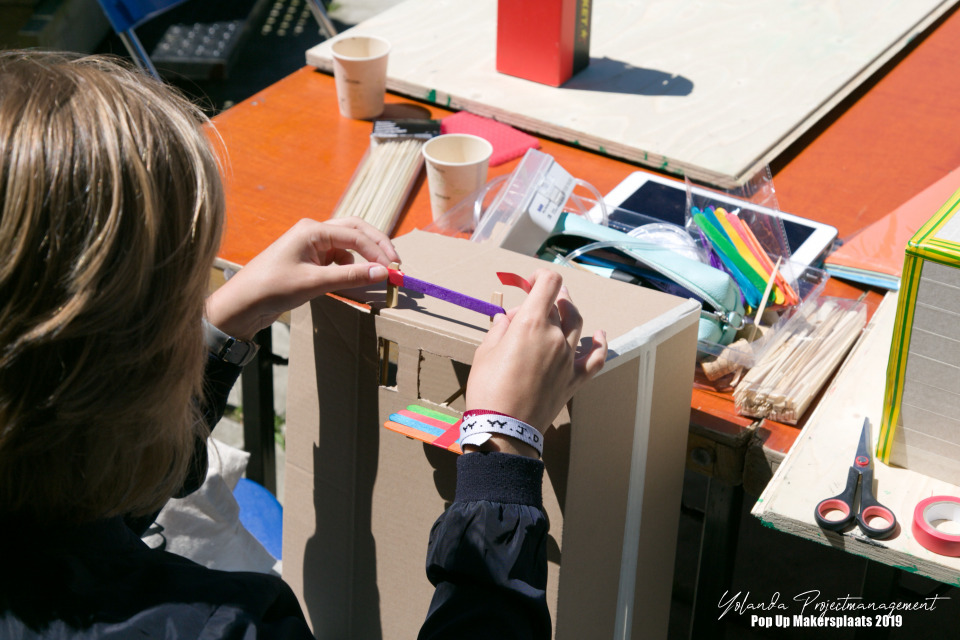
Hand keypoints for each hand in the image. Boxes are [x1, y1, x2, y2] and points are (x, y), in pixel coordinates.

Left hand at [205, 217, 398, 339]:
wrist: (242, 304)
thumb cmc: (272, 288)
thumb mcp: (315, 282)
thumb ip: (350, 276)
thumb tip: (382, 272)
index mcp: (313, 230)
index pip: (356, 235)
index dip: (379, 251)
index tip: (395, 270)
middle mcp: (313, 232)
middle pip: (355, 231)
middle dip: (377, 246)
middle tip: (396, 263)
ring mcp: (311, 246)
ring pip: (348, 245)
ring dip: (365, 257)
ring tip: (379, 274)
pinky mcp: (309, 261)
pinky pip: (338, 259)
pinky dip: (351, 268)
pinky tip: (355, 281)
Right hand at [464, 270, 606, 455]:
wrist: (504, 428)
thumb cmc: (489, 389)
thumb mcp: (485, 352)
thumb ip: (499, 329)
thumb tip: (506, 318)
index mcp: (532, 324)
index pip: (549, 283)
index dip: (540, 276)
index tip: (528, 282)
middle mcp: (555, 337)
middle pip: (559, 303)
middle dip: (545, 298)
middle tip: (530, 304)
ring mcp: (568, 358)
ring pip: (577, 323)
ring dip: (568, 311)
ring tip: (559, 308)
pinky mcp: (574, 379)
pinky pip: (595, 358)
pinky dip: (599, 343)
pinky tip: (598, 335)